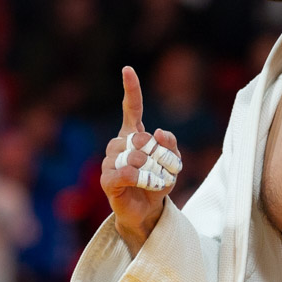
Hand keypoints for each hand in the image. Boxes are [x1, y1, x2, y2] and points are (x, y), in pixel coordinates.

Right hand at [99, 66, 182, 254]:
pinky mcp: (107, 179)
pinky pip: (126, 172)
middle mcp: (118, 144)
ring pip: (136, 156)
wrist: (148, 211)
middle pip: (144, 138)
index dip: (131, 89)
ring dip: (154, 171)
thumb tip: (160, 131)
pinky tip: (144, 183)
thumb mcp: (174, 164)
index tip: (128, 69)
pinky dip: (141, 179)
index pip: (131, 108)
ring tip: (156, 181)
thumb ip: (172, 145)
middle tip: (166, 171)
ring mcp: (110, 161)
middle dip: (161, 156)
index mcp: (133, 135)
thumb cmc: (158, 182)